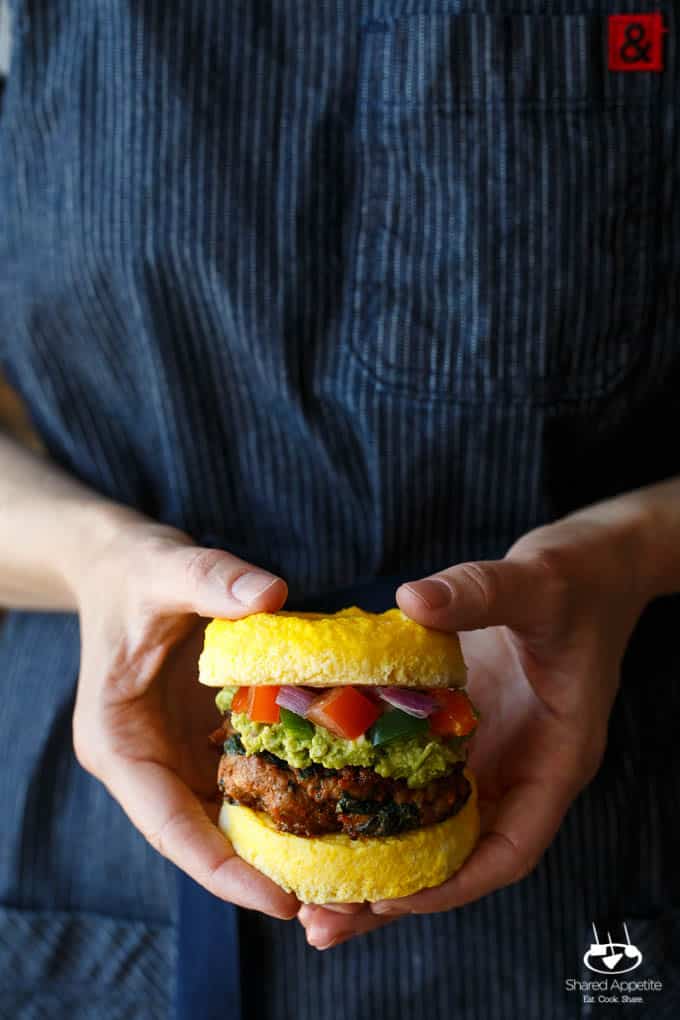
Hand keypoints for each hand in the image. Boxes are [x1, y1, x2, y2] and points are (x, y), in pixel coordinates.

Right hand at [72, 515, 297, 918]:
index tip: (279, 901)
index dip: (223, 871)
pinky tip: (334, 802)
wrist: (121, 562)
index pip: (170, 827)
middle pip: (202, 838)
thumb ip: (210, 580)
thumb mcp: (166, 568)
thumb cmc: (133, 570)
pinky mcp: (201, 735)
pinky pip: (243, 779)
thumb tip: (271, 596)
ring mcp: (175, 751)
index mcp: (120, 743)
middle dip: (261, 873)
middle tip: (332, 904)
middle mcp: (147, 760)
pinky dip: (282, 794)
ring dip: (278, 842)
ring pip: (226, 816)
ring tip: (345, 873)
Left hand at [300, 505, 650, 947]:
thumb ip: (482, 591)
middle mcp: (521, 767)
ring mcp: (492, 752)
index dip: (453, 883)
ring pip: (434, 827)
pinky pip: (420, 778)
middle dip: (397, 895)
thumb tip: (412, 600)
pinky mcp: (465, 730)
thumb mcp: (537, 582)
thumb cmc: (579, 579)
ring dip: (378, 862)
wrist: (592, 564)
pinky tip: (323, 807)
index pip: (510, 846)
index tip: (390, 897)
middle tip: (322, 922)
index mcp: (556, 756)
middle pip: (460, 855)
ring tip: (308, 895)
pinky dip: (377, 800)